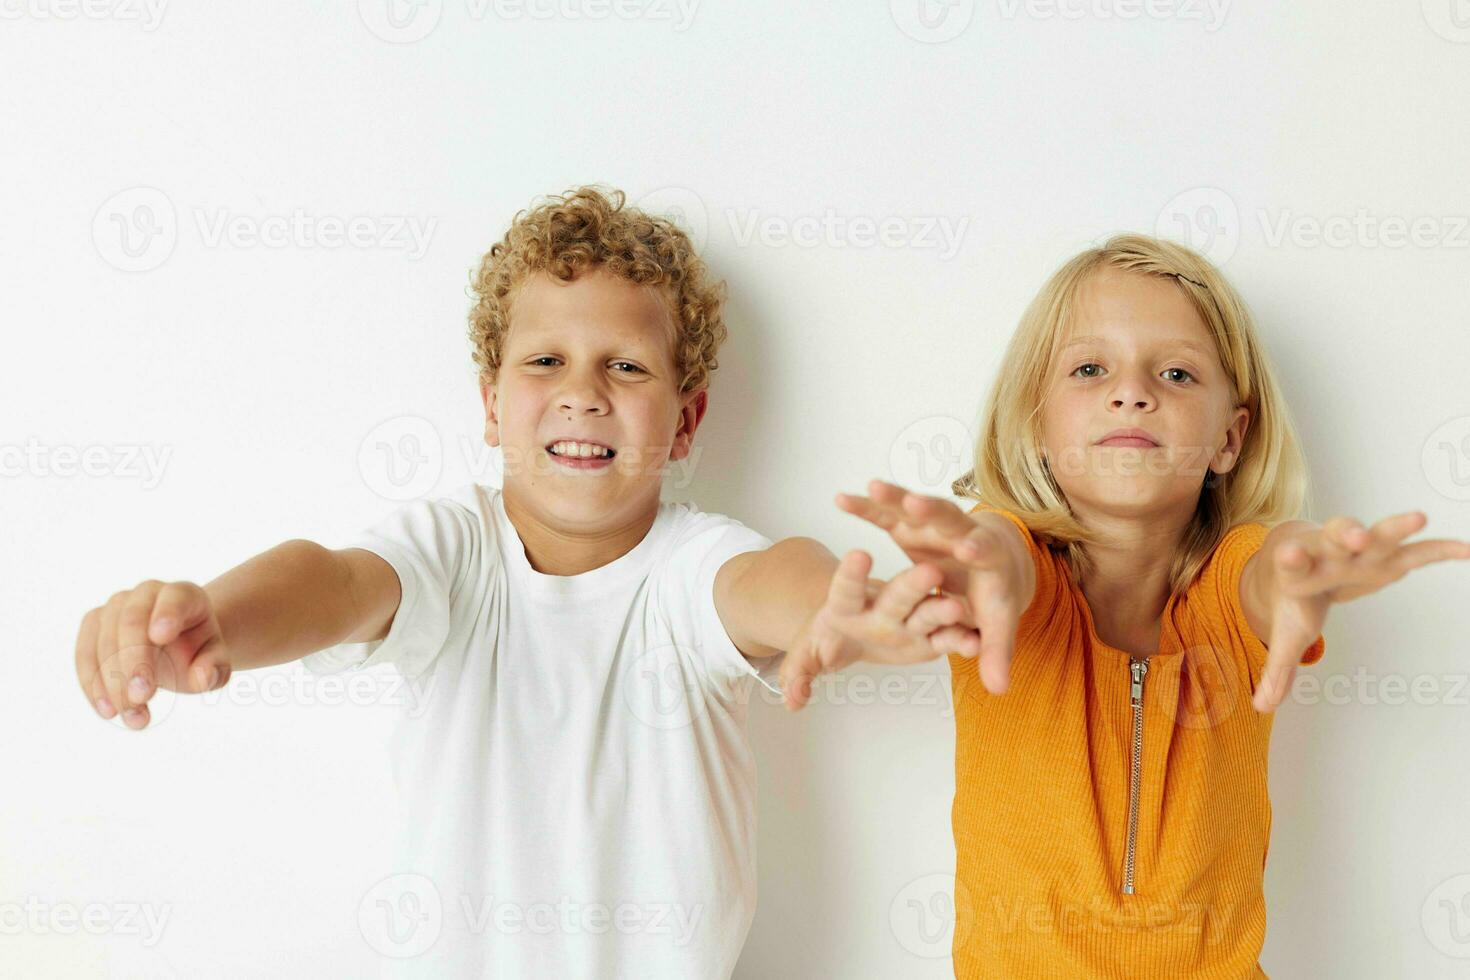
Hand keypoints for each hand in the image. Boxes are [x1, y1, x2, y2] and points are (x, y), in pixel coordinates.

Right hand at [75, 580, 232, 729]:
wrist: (178, 649)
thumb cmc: (198, 653)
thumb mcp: (216, 662)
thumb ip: (214, 669)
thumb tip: (201, 677)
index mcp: (185, 595)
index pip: (175, 598)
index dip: (166, 614)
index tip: (160, 637)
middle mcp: (147, 593)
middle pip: (132, 621)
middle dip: (133, 662)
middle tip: (141, 697)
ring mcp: (116, 606)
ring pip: (104, 640)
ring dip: (113, 683)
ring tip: (133, 717)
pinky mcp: (94, 625)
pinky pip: (85, 653)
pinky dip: (93, 684)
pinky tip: (108, 711)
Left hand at [778, 551, 969, 710]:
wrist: (852, 633)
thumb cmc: (830, 636)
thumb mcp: (808, 653)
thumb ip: (799, 674)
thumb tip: (791, 701)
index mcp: (847, 603)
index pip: (847, 589)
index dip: (852, 575)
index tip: (859, 555)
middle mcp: (882, 606)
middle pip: (896, 593)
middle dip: (912, 584)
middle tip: (928, 572)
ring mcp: (908, 620)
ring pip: (927, 612)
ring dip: (942, 610)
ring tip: (957, 609)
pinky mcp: (929, 638)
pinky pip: (947, 640)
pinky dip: (961, 641)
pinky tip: (975, 644)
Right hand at [836, 480, 1031, 694]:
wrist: (989, 560)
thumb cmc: (993, 594)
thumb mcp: (998, 622)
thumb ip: (995, 650)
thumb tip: (1000, 688)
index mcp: (988, 557)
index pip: (983, 550)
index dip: (976, 548)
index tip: (968, 548)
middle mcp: (961, 533)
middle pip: (948, 517)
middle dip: (931, 510)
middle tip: (916, 502)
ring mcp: (934, 524)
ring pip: (912, 506)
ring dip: (894, 497)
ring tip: (874, 488)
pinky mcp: (911, 522)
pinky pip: (886, 510)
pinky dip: (868, 504)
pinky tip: (842, 500)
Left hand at [1252, 512, 1469, 712]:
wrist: (1297, 556)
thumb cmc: (1294, 595)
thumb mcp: (1286, 632)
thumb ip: (1278, 667)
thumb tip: (1262, 706)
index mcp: (1296, 569)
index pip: (1291, 561)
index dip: (1291, 559)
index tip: (1289, 553)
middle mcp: (1327, 552)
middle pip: (1335, 537)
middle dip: (1347, 533)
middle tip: (1357, 533)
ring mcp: (1358, 549)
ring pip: (1377, 534)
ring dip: (1393, 527)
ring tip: (1417, 518)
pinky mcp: (1385, 554)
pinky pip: (1416, 551)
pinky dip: (1439, 549)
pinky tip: (1466, 550)